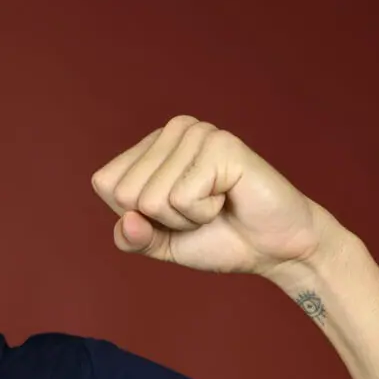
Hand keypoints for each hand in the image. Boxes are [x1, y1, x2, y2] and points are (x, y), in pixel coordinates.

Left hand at [90, 115, 344, 276]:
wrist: (273, 248)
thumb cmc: (218, 238)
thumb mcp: (161, 244)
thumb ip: (132, 237)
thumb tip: (127, 222)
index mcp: (151, 146)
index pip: (105, 183)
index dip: (135, 215)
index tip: (174, 214)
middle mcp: (172, 131)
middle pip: (125, 193)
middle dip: (161, 219)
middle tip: (199, 212)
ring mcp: (197, 133)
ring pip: (152, 198)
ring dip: (185, 218)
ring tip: (216, 204)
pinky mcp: (220, 145)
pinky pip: (181, 197)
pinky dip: (203, 212)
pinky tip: (228, 198)